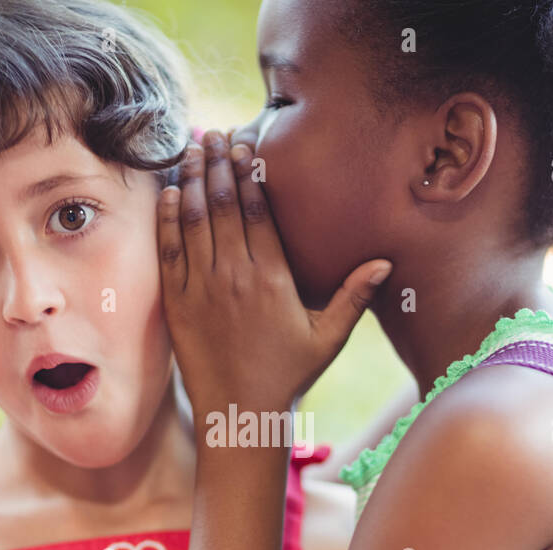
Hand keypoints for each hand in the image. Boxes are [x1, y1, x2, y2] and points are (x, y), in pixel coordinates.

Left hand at [158, 129, 391, 427]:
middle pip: (224, 205)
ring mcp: (201, 288)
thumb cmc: (287, 376)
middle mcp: (234, 276)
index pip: (258, 211)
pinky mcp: (177, 304)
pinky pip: (168, 251)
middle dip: (217, 163)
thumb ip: (353, 296)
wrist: (240, 414)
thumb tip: (384, 263)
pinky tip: (169, 192)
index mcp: (272, 278)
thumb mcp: (328, 337)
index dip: (249, 173)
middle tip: (214, 133)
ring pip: (194, 220)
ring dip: (192, 179)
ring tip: (192, 148)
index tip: (245, 145)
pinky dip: (167, 218)